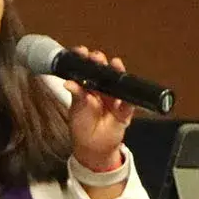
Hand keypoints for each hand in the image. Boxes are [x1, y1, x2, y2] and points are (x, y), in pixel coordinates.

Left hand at [65, 45, 135, 172]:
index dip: (85, 60)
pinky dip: (129, 98)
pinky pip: (129, 104)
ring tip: (115, 65)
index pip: (86, 70)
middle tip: (97, 57)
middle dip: (100, 63)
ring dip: (117, 74)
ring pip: (117, 84)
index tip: (82, 51)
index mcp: (87, 88)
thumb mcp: (77, 110)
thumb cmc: (83, 126)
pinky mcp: (124, 111)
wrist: (93, 147)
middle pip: (102, 73)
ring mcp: (114, 100)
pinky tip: (127, 92)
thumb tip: (69, 83)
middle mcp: (101, 91)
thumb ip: (77, 96)